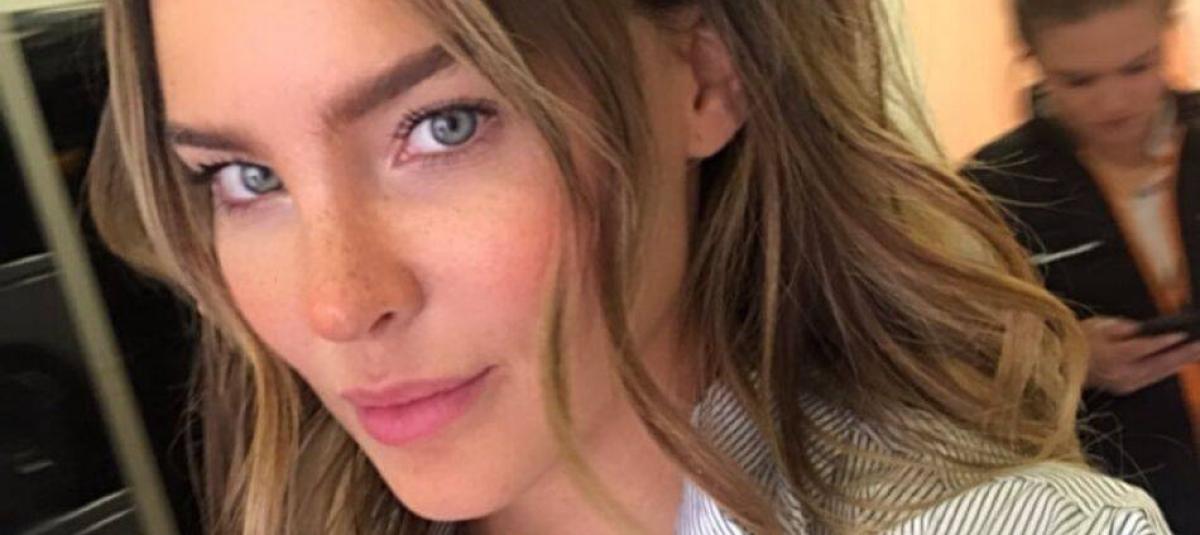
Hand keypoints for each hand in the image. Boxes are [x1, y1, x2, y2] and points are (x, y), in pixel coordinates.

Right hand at [1082, 316, 1199, 394]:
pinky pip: (1153, 378)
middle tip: (1199, 345)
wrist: (1062, 363)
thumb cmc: (1079, 341)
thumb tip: (1146, 330)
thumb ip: (1124, 327)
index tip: (1182, 334)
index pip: (1145, 348)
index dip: (1166, 341)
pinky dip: (1167, 369)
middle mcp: (1121, 373)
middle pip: (1158, 364)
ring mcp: (1125, 383)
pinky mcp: (1126, 388)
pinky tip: (1178, 362)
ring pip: (1159, 374)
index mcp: (1112, 356)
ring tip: (1196, 353)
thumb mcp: (1099, 325)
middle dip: (1182, 354)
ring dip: (1180, 363)